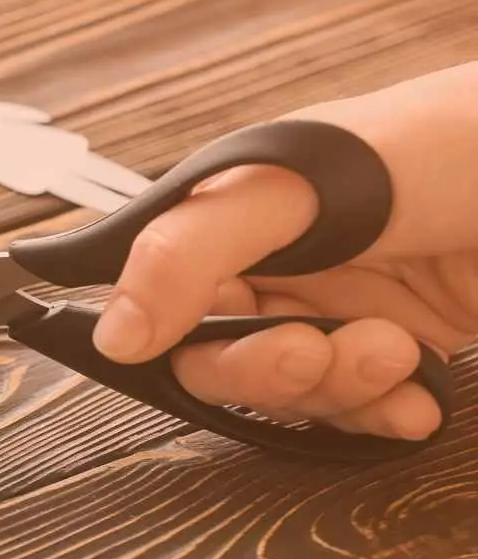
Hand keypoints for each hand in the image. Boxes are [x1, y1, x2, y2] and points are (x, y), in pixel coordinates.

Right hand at [92, 63, 477, 440]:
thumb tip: (114, 331)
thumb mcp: (297, 184)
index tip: (191, 346)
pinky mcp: (403, 349)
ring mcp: (342, 310)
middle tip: (313, 353)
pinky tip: (419, 402)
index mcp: (238, 215)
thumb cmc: (450, 141)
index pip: (161, 296)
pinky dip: (385, 417)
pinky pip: (361, 412)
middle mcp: (282, 266)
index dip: (167, 333)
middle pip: (221, 358)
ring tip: (394, 357)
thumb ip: (193, 253)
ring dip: (338, 391)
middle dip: (267, 370)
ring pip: (292, 393)